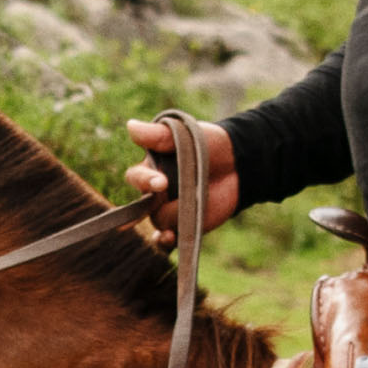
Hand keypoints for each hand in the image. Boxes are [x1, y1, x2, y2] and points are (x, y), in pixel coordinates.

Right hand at [126, 118, 237, 244]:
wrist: (237, 164)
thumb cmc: (208, 145)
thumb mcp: (185, 135)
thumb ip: (158, 135)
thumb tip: (130, 126)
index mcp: (151, 169)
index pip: (136, 177)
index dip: (145, 180)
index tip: (162, 182)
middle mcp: (155, 192)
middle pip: (142, 204)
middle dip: (150, 205)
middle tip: (166, 198)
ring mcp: (168, 210)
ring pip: (158, 220)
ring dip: (170, 218)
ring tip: (188, 212)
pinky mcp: (182, 226)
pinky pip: (167, 238)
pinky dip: (165, 241)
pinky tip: (169, 238)